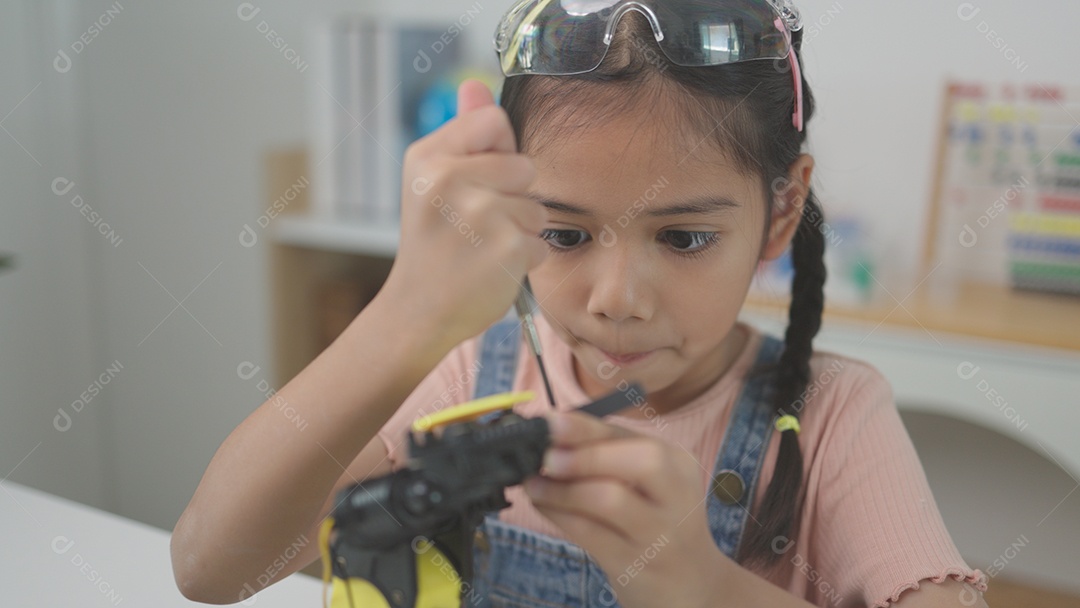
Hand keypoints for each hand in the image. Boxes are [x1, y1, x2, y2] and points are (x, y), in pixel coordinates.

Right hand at [380, 79, 546, 351]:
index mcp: (428, 158)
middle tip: (475, 227)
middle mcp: (448, 180)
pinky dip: (523, 261)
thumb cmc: (432, 247)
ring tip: (481, 251)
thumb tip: (477, 86)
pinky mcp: (506, 249)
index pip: (494, 122)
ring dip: (519, 232)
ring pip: (535, 207)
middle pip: (524, 165)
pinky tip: (490, 271)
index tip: (474, 183)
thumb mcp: (432, 184)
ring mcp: (479, 215)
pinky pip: (540, 242)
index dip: (497, 153)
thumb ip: (462, 134)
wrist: (416, 312)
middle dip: (511, 197)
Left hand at [524, 411, 726, 607]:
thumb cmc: (655, 522)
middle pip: (642, 462)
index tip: (548, 422)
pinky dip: (559, 515)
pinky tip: (543, 505)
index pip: (632, 435)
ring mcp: (659, 532)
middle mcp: (677, 495)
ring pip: (609, 499)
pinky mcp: (635, 563)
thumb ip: (607, 455)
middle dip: (586, 456)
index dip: (585, 427)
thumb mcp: (646, 484)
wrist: (689, 584)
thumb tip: (551, 434)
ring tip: (533, 483)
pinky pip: (590, 533)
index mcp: (677, 464)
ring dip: (562, 488)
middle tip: (545, 457)